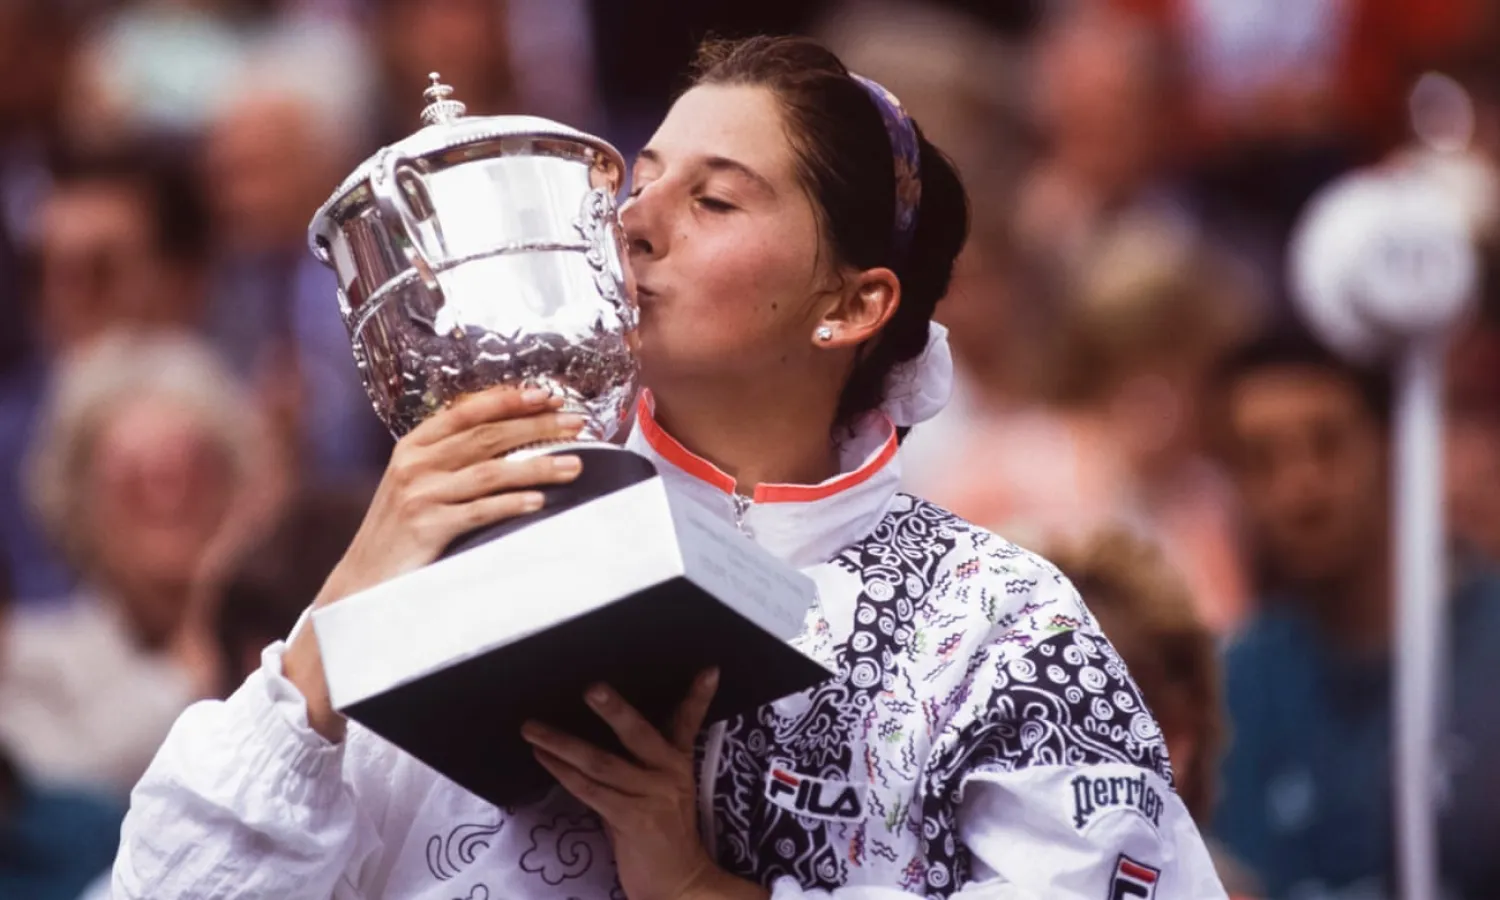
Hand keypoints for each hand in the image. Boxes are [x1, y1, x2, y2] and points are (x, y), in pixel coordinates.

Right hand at [284, 385, 587, 739]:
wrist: (364, 579)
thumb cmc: (400, 531)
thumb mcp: (417, 483)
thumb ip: (450, 458)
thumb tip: (510, 436)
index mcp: (413, 445)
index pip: (466, 411)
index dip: (508, 399)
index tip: (546, 395)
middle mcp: (414, 464)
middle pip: (486, 436)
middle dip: (536, 426)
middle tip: (576, 422)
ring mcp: (419, 495)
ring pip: (490, 471)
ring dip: (537, 466)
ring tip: (574, 465)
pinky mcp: (426, 527)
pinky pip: (479, 511)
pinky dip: (512, 504)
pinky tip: (539, 502)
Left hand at [523, 671, 767, 899]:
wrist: (679, 886)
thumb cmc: (661, 839)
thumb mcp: (659, 795)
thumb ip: (638, 767)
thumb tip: (595, 740)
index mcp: (679, 764)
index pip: (688, 723)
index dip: (697, 696)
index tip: (708, 670)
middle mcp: (669, 775)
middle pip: (638, 734)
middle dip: (614, 709)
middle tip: (591, 687)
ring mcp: (652, 797)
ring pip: (601, 762)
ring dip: (562, 743)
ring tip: (532, 727)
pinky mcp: (632, 820)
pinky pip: (590, 791)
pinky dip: (563, 773)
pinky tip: (542, 759)